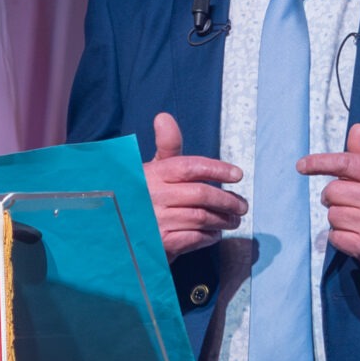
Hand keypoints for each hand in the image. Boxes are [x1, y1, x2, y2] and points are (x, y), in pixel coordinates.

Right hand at [143, 112, 244, 259]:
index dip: (217, 169)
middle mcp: (154, 196)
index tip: (237, 174)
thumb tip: (164, 117)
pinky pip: (194, 238)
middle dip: (227, 200)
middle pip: (201, 194)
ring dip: (223, 220)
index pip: (190, 166)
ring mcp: (156, 220)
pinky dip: (209, 236)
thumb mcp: (150, 169)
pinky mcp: (160, 244)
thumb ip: (165, 146)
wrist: (117, 230)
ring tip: (233, 220)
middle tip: (241, 206)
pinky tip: (214, 234)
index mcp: (152, 174)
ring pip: (201, 218)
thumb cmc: (140, 195)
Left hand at [302, 123, 359, 281]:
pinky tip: (357, 234)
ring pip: (331, 214)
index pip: (345, 163)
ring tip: (358, 219)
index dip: (320, 162)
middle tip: (349, 202)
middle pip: (332, 191)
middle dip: (334, 197)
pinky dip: (340, 236)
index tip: (302, 165)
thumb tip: (356, 129)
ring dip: (338, 217)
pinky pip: (333, 236)